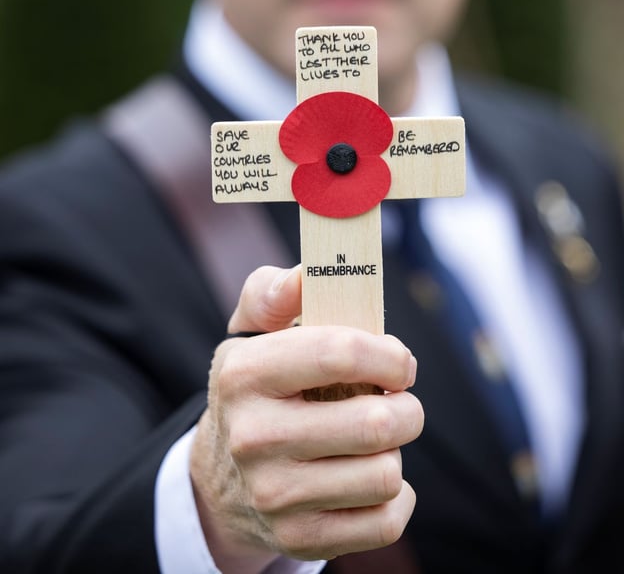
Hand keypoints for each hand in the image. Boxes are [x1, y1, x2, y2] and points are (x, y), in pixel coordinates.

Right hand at [190, 265, 422, 571]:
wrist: (219, 482)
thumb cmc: (255, 388)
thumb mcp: (250, 332)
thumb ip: (273, 291)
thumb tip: (305, 273)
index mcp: (244, 374)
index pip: (341, 353)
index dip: (389, 354)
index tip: (398, 360)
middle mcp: (254, 437)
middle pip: (377, 423)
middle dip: (406, 407)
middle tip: (395, 400)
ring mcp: (275, 496)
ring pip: (386, 475)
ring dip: (394, 452)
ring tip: (372, 440)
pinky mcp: (298, 540)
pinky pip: (384, 522)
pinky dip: (394, 498)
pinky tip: (369, 478)